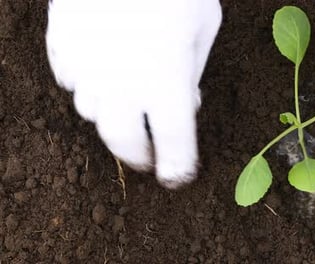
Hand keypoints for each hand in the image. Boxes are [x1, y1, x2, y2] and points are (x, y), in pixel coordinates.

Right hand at [46, 0, 221, 187]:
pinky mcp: (61, 46)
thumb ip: (191, 73)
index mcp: (166, 80)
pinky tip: (104, 71)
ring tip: (130, 105)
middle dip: (139, 155)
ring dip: (114, 118)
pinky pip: (71, 83)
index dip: (177, 165)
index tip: (178, 176)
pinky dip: (89, 86)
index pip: (174, 142)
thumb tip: (185, 105)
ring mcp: (86, 65)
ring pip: (93, 114)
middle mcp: (121, 82)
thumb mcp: (202, 27)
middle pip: (124, 141)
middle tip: (149, 157)